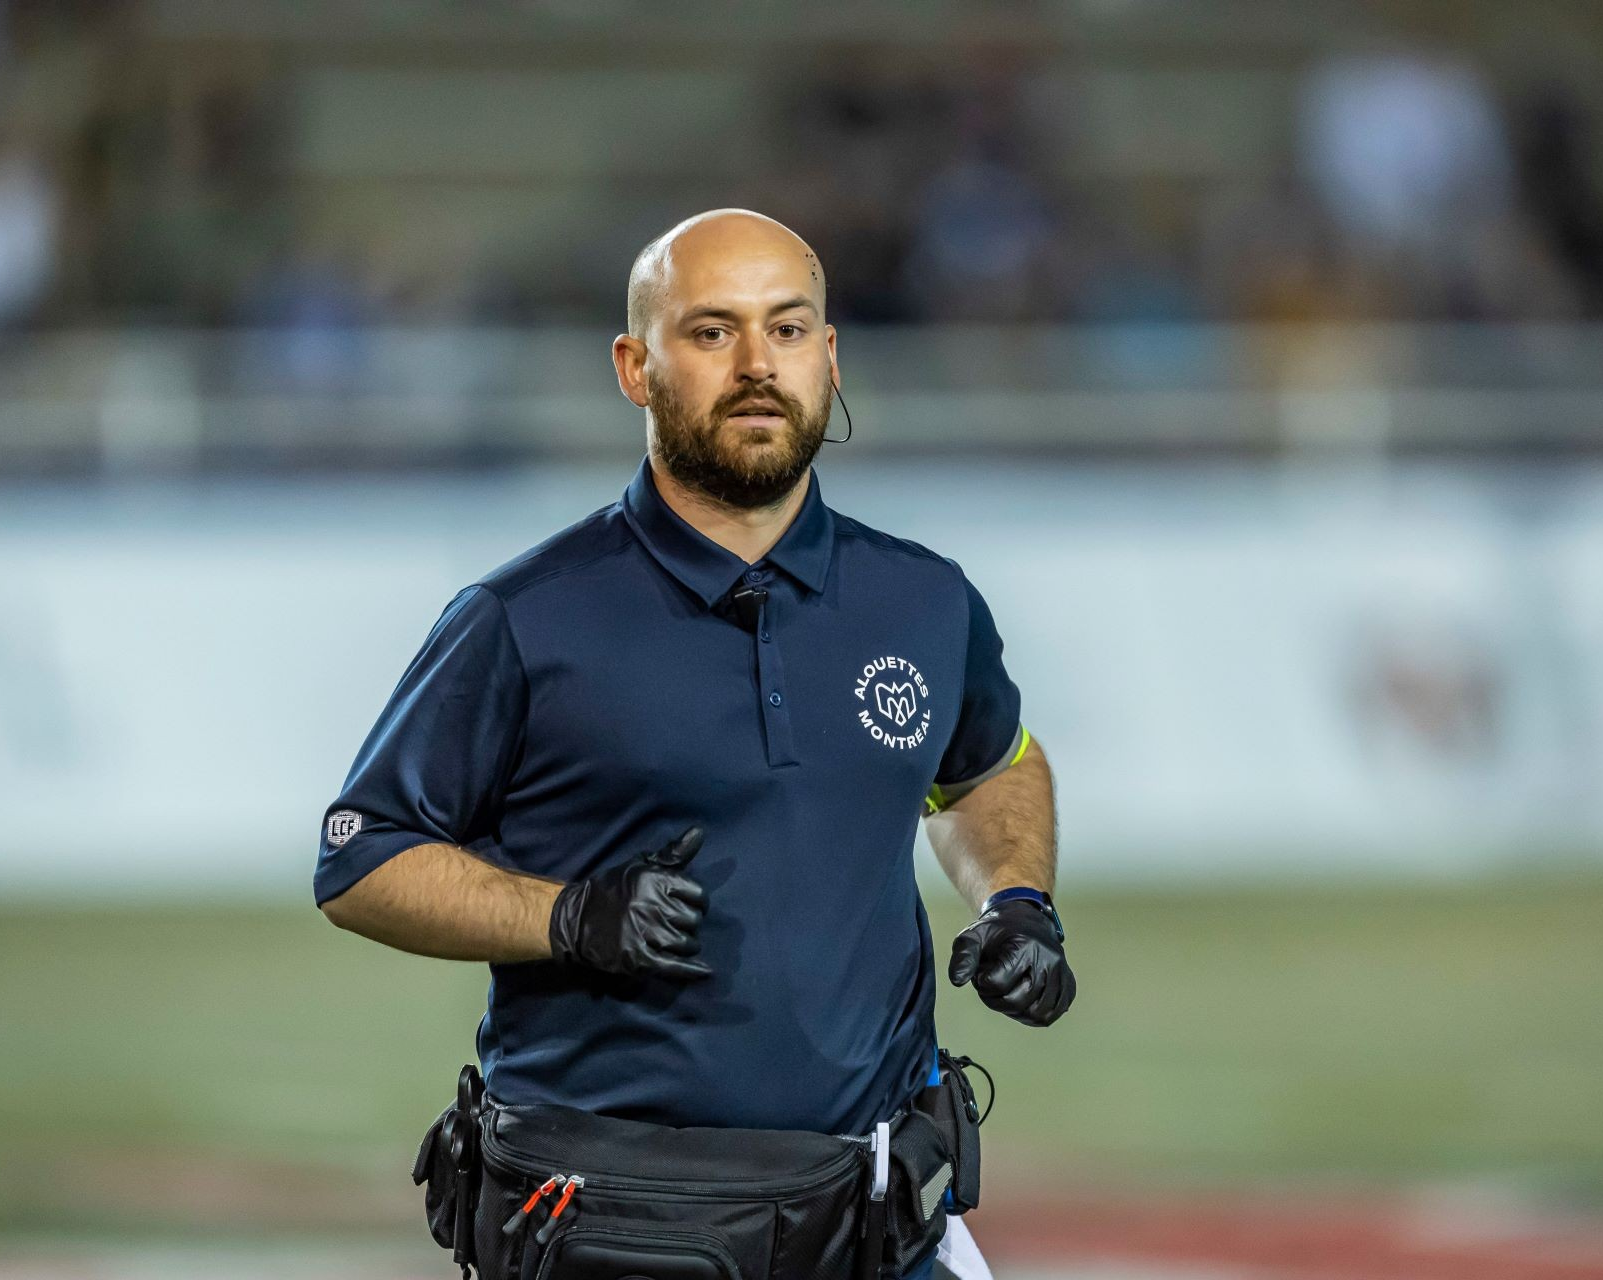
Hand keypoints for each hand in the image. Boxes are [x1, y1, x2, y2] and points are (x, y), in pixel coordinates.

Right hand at [547, 825, 711, 979]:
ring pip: (686, 943)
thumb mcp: (640, 866)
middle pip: (693, 920)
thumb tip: (699, 832)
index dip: (699, 901)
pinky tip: (704, 971)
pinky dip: (691, 970)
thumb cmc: (613, 889)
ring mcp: (643, 933)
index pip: (698, 894)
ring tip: (679, 942)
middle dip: (690, 923)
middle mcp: (649, 905)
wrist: (574, 920)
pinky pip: (674, 966)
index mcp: (653, 880)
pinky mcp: (636, 958)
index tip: (691, 905)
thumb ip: (673, 853)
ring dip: (688, 945)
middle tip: (678, 924)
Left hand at [949, 899, 1074, 1025]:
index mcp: (1025, 946)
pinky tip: (1021, 1002)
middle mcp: (1048, 960)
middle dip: (995, 1000)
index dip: (982, 983)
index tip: (982, 972)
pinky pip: (1050, 1015)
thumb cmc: (998, 931)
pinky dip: (1033, 1015)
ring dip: (1014, 1010)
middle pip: (1017, 1001)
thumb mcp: (974, 936)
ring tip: (1006, 993)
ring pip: (1036, 1013)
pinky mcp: (1068, 986)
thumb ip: (963, 956)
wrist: (1025, 922)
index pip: (997, 983)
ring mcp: (1061, 974)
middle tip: (990, 987)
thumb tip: (958, 981)